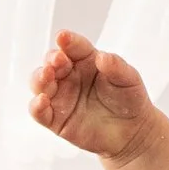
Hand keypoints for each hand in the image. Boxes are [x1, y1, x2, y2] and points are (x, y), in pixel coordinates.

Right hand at [28, 30, 153, 159]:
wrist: (132, 132)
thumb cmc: (129, 100)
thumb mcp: (129, 79)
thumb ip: (116, 66)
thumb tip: (102, 57)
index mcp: (85, 60)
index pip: (72, 47)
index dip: (67, 41)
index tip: (63, 37)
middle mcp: (69, 76)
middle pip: (51, 63)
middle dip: (51, 59)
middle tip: (58, 60)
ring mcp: (60, 96)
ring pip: (39, 84)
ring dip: (39, 78)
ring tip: (47, 75)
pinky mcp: (55, 119)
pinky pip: (39, 112)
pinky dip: (36, 105)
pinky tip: (42, 100)